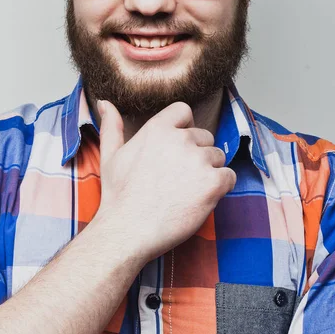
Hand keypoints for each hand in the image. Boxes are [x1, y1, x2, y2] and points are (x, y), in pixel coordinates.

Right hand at [94, 100, 235, 261]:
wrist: (128, 231)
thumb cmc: (118, 196)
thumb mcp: (110, 155)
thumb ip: (112, 126)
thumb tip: (104, 102)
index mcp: (157, 129)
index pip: (184, 111)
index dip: (185, 127)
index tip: (179, 146)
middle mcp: (180, 139)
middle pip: (204, 137)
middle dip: (197, 154)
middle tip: (179, 178)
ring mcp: (198, 160)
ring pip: (218, 157)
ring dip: (209, 172)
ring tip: (187, 191)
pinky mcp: (213, 183)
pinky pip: (230, 177)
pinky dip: (221, 188)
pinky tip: (201, 199)